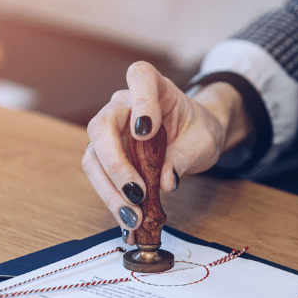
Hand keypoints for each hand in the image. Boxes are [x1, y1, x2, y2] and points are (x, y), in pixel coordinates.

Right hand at [83, 61, 247, 243]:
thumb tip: (166, 181)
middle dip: (116, 165)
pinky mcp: (106, 156)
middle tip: (136, 194)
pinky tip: (128, 220)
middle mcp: (123, 105)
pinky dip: (113, 200)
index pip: (140, 77)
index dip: (140, 102)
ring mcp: (111, 131)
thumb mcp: (203, 141)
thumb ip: (185, 156)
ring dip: (110, 191)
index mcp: (153, 86)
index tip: (146, 130)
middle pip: (102, 127)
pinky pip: (100, 177)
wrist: (194, 137)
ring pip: (94, 158)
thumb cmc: (198, 130)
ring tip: (132, 217)